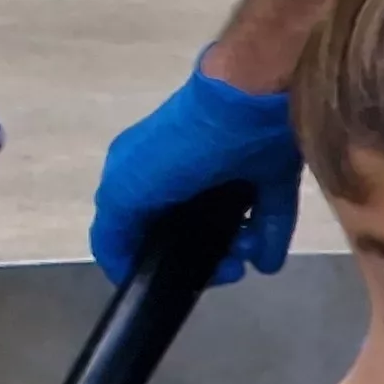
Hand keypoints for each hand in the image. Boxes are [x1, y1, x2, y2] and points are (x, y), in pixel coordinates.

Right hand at [90, 50, 300, 286]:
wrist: (247, 104)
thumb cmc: (181, 148)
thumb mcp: (126, 189)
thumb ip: (115, 229)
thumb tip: (122, 268)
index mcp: (140, 174)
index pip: (134, 226)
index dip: (146, 258)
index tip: (168, 279)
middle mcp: (181, 175)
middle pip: (184, 230)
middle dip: (199, 258)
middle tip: (221, 270)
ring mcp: (227, 173)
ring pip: (227, 226)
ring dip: (235, 249)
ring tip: (245, 255)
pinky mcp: (268, 173)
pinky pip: (268, 216)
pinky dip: (268, 241)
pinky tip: (264, 259)